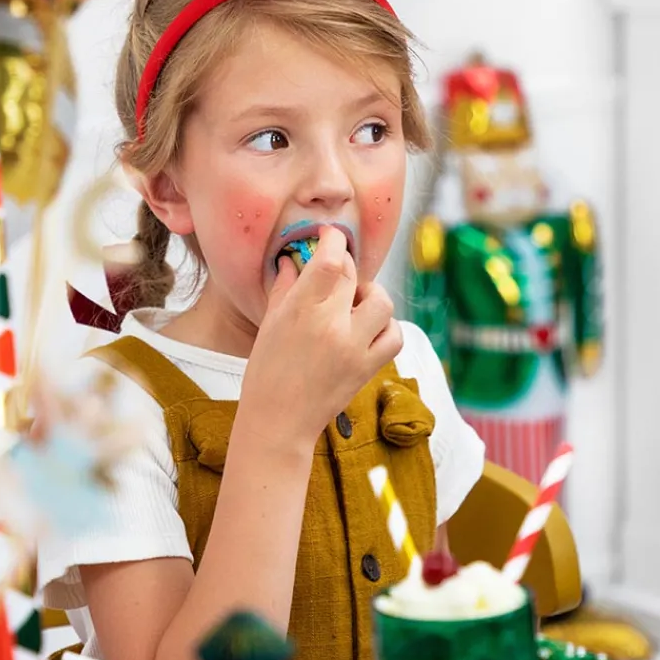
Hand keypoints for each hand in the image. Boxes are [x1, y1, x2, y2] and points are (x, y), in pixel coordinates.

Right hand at [238, 225, 402, 451]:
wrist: (278, 422)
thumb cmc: (265, 372)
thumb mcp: (269, 324)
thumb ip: (284, 287)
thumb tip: (293, 259)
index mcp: (301, 311)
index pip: (330, 261)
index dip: (333, 241)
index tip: (330, 237)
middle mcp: (331, 326)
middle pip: (353, 276)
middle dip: (345, 267)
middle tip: (335, 272)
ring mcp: (354, 347)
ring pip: (382, 301)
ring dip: (370, 295)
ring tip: (354, 303)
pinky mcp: (368, 367)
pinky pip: (394, 335)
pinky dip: (386, 326)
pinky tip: (368, 328)